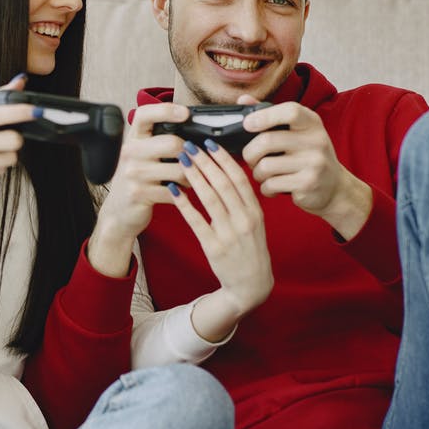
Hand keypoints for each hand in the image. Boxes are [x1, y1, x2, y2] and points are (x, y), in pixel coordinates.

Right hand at [87, 103, 189, 276]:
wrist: (118, 212)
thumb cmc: (136, 181)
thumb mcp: (141, 156)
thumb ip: (159, 141)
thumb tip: (192, 130)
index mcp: (132, 139)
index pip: (145, 115)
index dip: (166, 109)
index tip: (185, 113)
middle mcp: (130, 153)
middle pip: (172, 143)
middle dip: (190, 153)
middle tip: (194, 161)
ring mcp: (133, 174)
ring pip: (179, 170)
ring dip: (191, 177)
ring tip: (189, 180)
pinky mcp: (139, 194)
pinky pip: (175, 191)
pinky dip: (183, 193)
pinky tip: (179, 193)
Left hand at [170, 139, 272, 317]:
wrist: (251, 284)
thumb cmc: (250, 249)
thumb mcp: (255, 222)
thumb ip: (243, 200)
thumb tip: (226, 171)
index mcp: (255, 211)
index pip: (239, 178)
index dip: (224, 159)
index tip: (210, 143)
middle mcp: (244, 220)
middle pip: (223, 184)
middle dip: (205, 162)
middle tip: (189, 146)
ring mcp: (229, 234)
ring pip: (210, 199)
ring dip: (194, 177)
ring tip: (181, 161)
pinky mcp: (214, 247)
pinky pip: (196, 221)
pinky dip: (184, 204)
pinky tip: (174, 190)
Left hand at [239, 94, 371, 238]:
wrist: (334, 187)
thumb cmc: (308, 156)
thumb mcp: (297, 132)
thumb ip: (270, 116)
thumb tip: (243, 99)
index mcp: (312, 122)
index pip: (290, 111)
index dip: (265, 116)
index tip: (247, 124)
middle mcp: (316, 140)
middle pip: (267, 141)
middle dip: (250, 153)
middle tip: (251, 159)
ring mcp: (314, 163)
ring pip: (265, 166)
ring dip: (257, 173)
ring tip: (264, 174)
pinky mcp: (308, 184)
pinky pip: (271, 185)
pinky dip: (265, 188)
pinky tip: (273, 187)